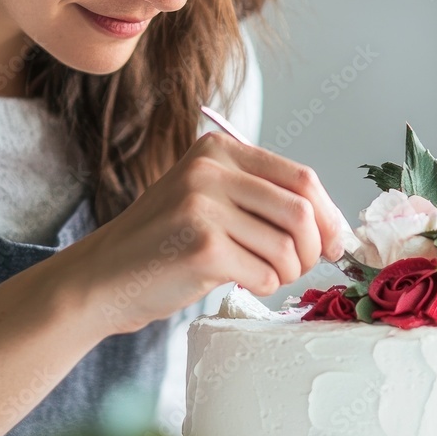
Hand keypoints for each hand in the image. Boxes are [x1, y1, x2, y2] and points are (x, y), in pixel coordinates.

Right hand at [69, 131, 345, 334]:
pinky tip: (237, 281)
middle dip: (315, 247)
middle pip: (301, 210)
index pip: (300, 177)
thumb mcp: (207, 198)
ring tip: (264, 274)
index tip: (334, 241)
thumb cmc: (163, 243)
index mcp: (218, 149)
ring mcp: (203, 207)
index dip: (328, 214)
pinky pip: (265, 274)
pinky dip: (264, 286)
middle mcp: (210, 169)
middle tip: (305, 266)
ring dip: (288, 271)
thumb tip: (335, 226)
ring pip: (287, 246)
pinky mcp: (202, 247)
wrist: (101, 278)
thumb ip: (261, 197)